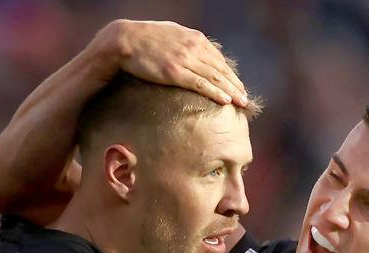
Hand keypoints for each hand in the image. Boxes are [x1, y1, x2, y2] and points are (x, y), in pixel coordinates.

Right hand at [94, 19, 247, 105]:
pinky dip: (215, 92)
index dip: (230, 74)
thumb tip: (195, 50)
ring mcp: (185, 60)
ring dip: (230, 91)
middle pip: (221, 69)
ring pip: (215, 78)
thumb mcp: (171, 34)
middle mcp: (194, 48)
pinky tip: (225, 100)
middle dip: (235, 85)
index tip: (238, 85)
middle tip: (244, 98)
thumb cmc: (144, 38)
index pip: (218, 59)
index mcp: (195, 38)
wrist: (123, 40)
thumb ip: (186, 42)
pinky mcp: (175, 72)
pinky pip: (200, 84)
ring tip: (240, 102)